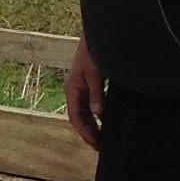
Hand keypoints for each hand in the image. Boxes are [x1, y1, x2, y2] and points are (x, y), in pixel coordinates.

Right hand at [65, 36, 103, 150]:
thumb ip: (96, 94)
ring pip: (86, 112)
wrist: (99, 33)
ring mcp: (83, 87)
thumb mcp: (96, 73)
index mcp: (72, 89)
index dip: (85, 132)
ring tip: (104, 138)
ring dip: (93, 125)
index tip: (95, 144)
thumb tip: (97, 115)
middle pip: (80, 117)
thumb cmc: (94, 51)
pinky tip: (107, 120)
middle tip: (101, 147)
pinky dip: (98, 115)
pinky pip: (92, 104)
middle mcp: (75, 90)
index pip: (75, 117)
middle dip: (89, 132)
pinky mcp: (91, 84)